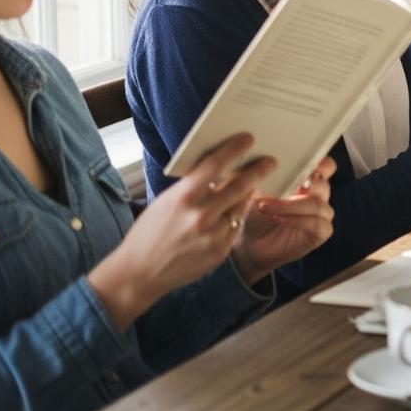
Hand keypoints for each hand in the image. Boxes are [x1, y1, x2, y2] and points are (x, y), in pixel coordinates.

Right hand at [88, 134, 275, 327]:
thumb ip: (192, 186)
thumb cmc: (150, 232)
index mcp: (183, 197)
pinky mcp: (220, 251)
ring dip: (248, 194)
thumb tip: (218, 168)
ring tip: (254, 184)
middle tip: (270, 161)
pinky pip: (236, 227)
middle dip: (258, 171)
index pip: (215, 165)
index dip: (234, 149)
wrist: (139, 272)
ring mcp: (213, 235)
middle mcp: (200, 215)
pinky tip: (235, 212)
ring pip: (241, 207)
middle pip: (239, 185)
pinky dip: (236, 217)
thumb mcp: (166, 201)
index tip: (248, 139)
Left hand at [232, 157, 336, 284]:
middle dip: (304, 183)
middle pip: (323, 183)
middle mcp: (317, 196)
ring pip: (318, 204)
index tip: (301, 164)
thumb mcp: (257, 190)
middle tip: (285, 184)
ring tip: (267, 206)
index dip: (320, 164)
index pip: (326, 166)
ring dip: (291, 205)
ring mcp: (321, 215)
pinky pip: (318, 224)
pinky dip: (298, 220)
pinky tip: (280, 218)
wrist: (248, 242)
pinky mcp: (320, 233)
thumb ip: (266, 175)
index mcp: (307, 180)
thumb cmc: (253, 214)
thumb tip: (263, 161)